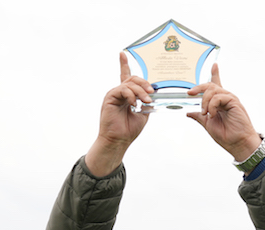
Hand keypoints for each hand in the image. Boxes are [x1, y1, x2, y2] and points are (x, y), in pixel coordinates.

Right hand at [85, 52, 153, 175]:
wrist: (118, 140)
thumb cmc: (129, 129)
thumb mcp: (143, 114)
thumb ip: (147, 102)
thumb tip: (155, 92)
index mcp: (126, 95)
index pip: (125, 76)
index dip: (124, 64)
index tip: (122, 53)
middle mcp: (119, 92)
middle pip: (132, 78)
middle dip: (144, 83)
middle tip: (151, 93)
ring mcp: (114, 94)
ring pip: (129, 83)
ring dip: (141, 91)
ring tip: (146, 102)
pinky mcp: (110, 97)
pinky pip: (123, 89)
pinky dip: (131, 96)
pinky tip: (134, 104)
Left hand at [186, 64, 260, 162]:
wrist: (238, 143)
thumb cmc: (226, 136)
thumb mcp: (208, 124)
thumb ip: (199, 117)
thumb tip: (189, 112)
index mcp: (219, 103)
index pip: (217, 84)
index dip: (215, 74)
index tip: (214, 65)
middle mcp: (225, 98)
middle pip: (210, 85)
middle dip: (199, 88)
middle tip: (190, 94)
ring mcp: (229, 99)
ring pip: (212, 90)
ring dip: (204, 101)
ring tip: (205, 113)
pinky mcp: (233, 101)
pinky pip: (218, 97)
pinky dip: (212, 105)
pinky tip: (213, 114)